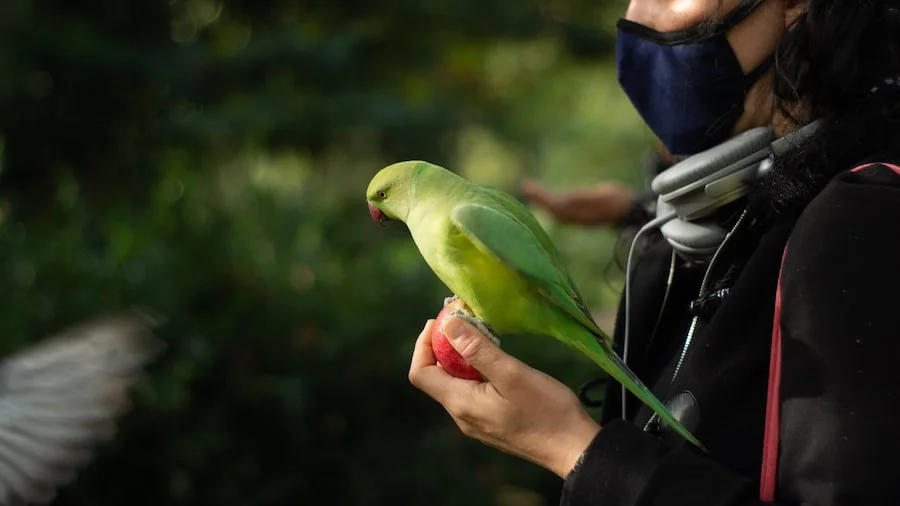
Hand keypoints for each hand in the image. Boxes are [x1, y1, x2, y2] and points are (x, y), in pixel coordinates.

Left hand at [408, 317, 600, 478]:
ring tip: (484, 337)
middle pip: (436, 376)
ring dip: (462, 358)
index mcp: (461, 403)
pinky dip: (475, 372)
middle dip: (445, 346)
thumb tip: (448, 325)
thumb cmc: (547, 411)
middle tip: (467, 321)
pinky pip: (471, 393)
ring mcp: (476, 422)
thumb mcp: (512, 374)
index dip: (423, 344)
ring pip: (455, 384)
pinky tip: (497, 361)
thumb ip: (478, 350)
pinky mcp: (491, 423)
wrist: (575, 449)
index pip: (420, 373)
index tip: (442, 320)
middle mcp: (462, 416)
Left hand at [520, 179, 635, 226]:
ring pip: (553, 211)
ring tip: (530, 189)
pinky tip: (546, 197)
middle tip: (526, 185)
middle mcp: (574, 218)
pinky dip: (549, 203)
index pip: (554, 205)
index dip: (541, 197)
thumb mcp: (603, 196)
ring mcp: (576, 218)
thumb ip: (585, 198)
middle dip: (538, 198)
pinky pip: (559, 210)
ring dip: (542, 200)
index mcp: (578, 213)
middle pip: (551, 209)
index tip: (530, 186)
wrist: (629, 212)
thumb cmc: (617, 201)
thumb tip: (566, 197)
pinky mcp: (578, 216)